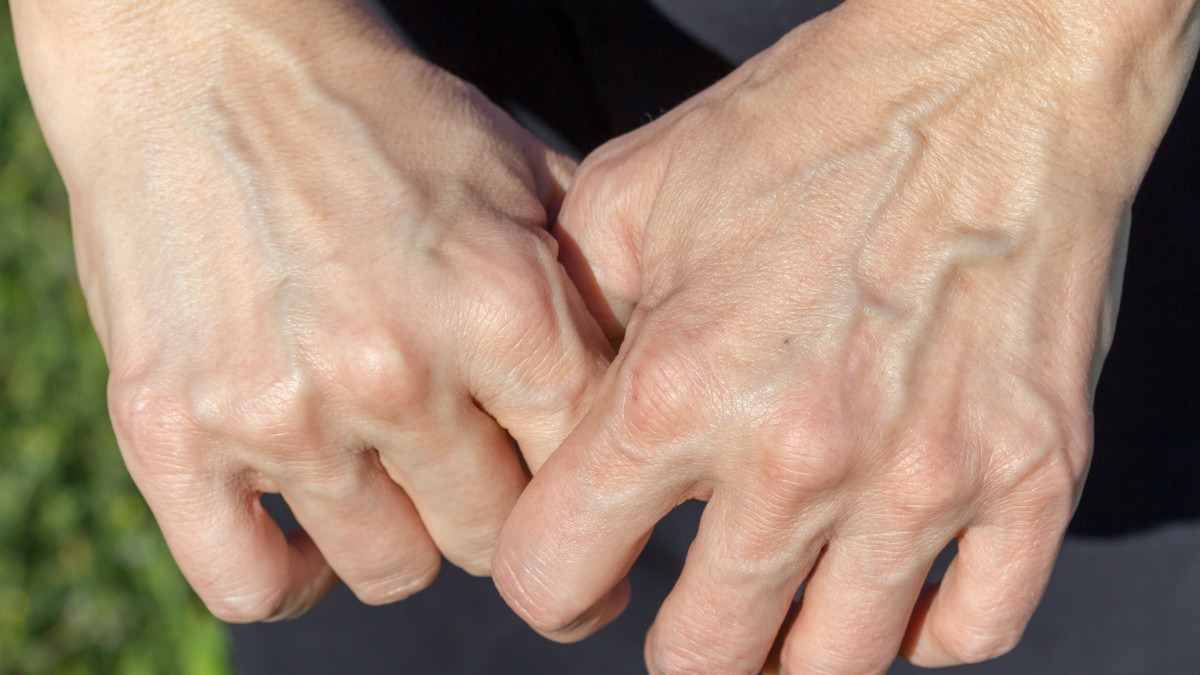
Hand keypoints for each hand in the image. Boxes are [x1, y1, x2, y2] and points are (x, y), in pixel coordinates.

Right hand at [13, 0, 610, 619]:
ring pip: (391, 571)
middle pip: (497, 538)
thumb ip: (591, 284)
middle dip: (501, 516)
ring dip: (403, 535)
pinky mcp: (171, 432)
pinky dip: (290, 578)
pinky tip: (307, 533)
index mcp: (503, 305)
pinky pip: (250, 585)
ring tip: (392, 476)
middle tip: (486, 482)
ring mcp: (281, 409)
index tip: (597, 528)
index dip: (598, 499)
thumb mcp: (517, 170)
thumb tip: (654, 381)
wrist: (198, 54)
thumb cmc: (373, 113)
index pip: (589, 470)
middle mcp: (397, 370)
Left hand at [494, 0, 1198, 671]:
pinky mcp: (1034, 475)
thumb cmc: (809, 122)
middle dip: (677, 642)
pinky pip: (973, 629)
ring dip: (792, 650)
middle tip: (690, 595)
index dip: (554, 581)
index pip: (557, 574)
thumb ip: (569, 322)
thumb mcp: (631, 195)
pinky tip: (893, 582)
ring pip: (834, 668)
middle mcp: (796, 453)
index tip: (588, 564)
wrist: (991, 72)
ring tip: (785, 600)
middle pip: (700, 660)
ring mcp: (925, 475)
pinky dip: (922, 631)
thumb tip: (551, 416)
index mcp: (674, 387)